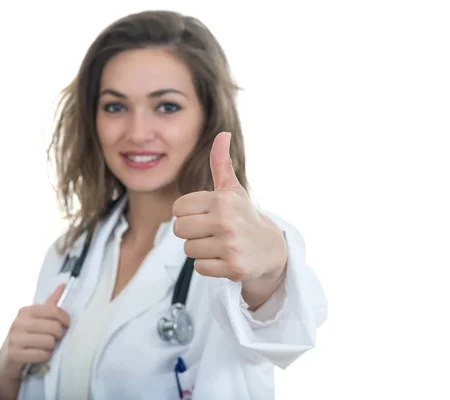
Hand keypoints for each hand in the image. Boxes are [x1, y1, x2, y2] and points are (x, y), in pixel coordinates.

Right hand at [0, 284, 69, 382]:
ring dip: (51, 346)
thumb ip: (50, 303)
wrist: (7, 358)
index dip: (65, 319)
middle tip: (55, 338)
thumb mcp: (36, 318)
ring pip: (49, 342)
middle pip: (54, 327)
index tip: (66, 324)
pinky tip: (40, 354)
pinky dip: (45, 356)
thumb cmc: (27, 335)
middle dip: (59, 334)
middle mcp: (18, 323)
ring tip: (45, 346)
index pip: (54, 310)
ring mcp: (14, 338)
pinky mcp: (14, 354)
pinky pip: (42, 355)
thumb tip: (63, 284)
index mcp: (25, 311)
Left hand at [173, 132, 287, 284]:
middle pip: (179, 229)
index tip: (205, 215)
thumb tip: (223, 133)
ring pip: (188, 249)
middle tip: (210, 232)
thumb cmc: (243, 216)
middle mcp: (226, 221)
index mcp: (222, 200)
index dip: (188, 213)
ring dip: (201, 249)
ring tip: (219, 244)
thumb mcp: (233, 190)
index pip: (178, 208)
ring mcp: (230, 245)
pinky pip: (199, 268)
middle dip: (191, 232)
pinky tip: (224, 258)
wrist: (270, 249)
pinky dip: (209, 265)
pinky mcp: (233, 267)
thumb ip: (221, 163)